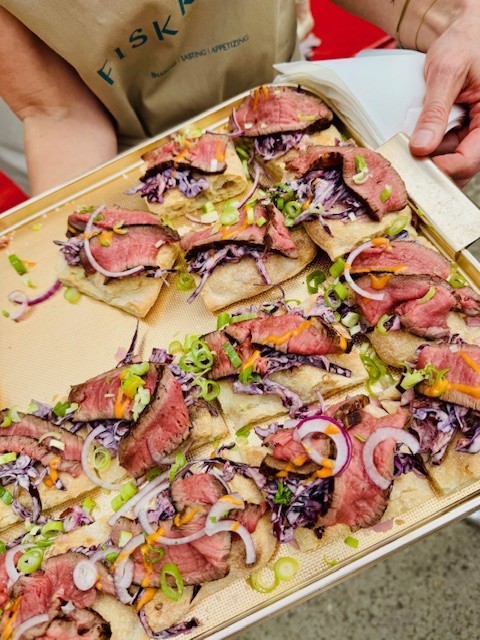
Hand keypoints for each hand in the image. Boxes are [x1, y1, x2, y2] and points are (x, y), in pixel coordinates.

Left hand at [409, 15, 479, 186]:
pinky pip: (445, 148)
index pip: (470, 158)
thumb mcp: (446, 72)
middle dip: (435, 166)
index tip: (417, 165)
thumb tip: (421, 147)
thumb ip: (434, 111)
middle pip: (462, 165)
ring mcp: (473, 130)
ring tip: (408, 146)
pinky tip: (415, 140)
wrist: (464, 33)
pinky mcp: (462, 130)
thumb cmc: (464, 43)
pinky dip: (429, 148)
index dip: (445, 168)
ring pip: (451, 159)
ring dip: (429, 157)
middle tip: (407, 160)